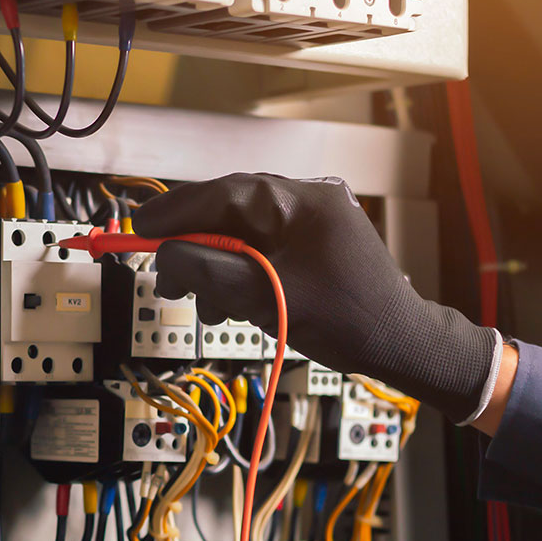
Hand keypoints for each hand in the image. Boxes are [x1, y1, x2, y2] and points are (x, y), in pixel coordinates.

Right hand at [133, 173, 498, 422]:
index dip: (172, 213)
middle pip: (228, 210)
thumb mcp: (263, 297)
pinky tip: (234, 300)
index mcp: (299, 199)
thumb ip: (207, 270)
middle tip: (165, 277)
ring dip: (217, 264)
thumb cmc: (347, 322)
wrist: (404, 345)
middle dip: (193, 245)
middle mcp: (308, 198)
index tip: (137, 230)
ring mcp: (315, 218)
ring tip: (208, 305)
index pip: (219, 194)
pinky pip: (266, 245)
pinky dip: (242, 270)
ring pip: (243, 231)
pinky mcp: (318, 240)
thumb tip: (166, 256)